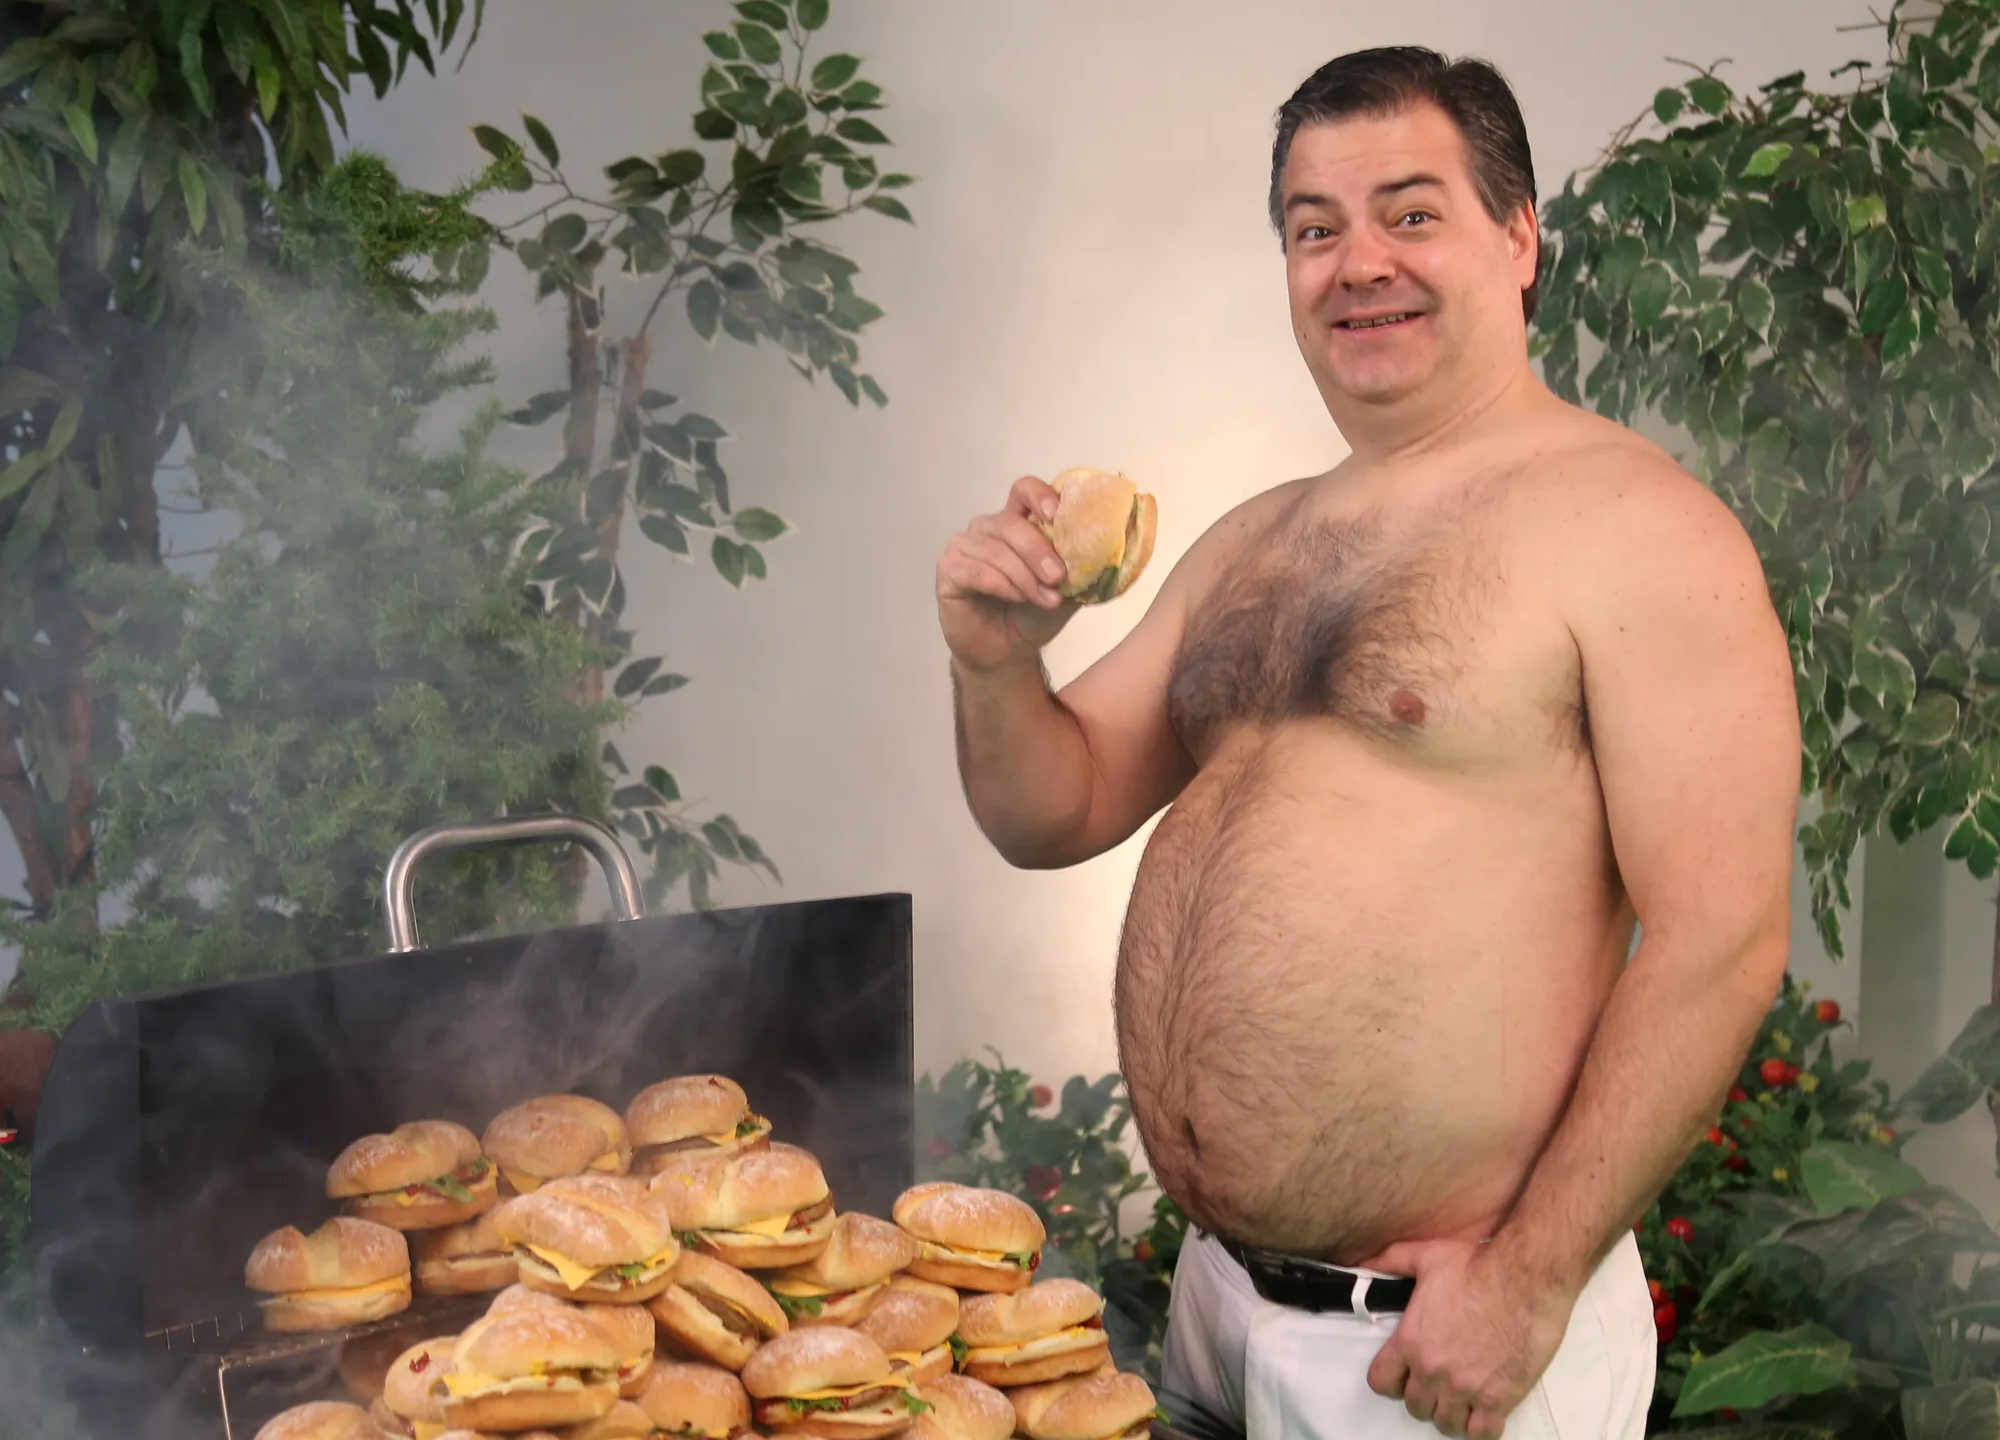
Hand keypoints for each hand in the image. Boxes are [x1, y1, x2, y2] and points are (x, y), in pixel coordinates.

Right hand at [936, 475, 1076, 673]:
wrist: (1007, 652)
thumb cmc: (1032, 615)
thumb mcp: (1065, 591)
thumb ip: (1079, 569)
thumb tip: (1101, 554)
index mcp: (1018, 522)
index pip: (1025, 491)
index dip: (1040, 496)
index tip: (1057, 515)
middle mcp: (989, 528)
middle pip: (1011, 523)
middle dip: (1038, 551)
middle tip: (1058, 578)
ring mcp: (965, 547)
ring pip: (995, 550)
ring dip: (1023, 577)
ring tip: (1044, 600)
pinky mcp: (949, 570)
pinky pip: (975, 570)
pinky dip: (1000, 584)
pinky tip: (1015, 598)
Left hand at [1360, 1238, 1575, 1439]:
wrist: (1524, 1278)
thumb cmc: (1477, 1266)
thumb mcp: (1425, 1256)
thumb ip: (1391, 1261)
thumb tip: (1367, 1263)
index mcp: (1411, 1341)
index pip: (1381, 1381)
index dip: (1390, 1380)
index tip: (1402, 1375)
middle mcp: (1433, 1370)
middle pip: (1415, 1406)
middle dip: (1424, 1397)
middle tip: (1438, 1384)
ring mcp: (1465, 1388)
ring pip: (1446, 1423)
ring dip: (1450, 1413)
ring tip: (1460, 1400)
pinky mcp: (1499, 1398)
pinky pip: (1481, 1433)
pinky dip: (1480, 1427)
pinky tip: (1485, 1412)